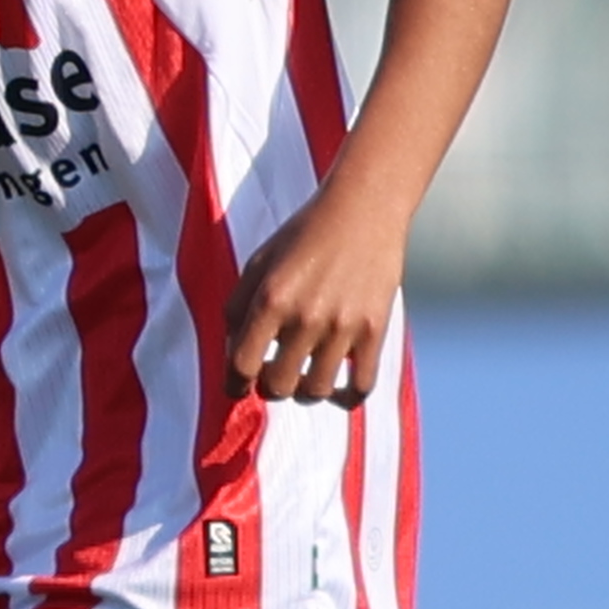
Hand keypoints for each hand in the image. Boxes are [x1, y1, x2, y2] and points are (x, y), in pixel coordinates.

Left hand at [226, 194, 404, 408]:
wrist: (362, 210)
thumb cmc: (304, 235)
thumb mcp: (258, 263)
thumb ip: (238, 308)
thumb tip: (233, 354)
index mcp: (270, 300)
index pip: (241, 366)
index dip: (234, 384)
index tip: (238, 387)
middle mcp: (305, 317)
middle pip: (278, 386)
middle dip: (269, 387)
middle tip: (273, 376)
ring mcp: (343, 326)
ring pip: (316, 391)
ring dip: (304, 394)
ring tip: (302, 381)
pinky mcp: (374, 330)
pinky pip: (361, 386)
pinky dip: (346, 399)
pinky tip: (337, 392)